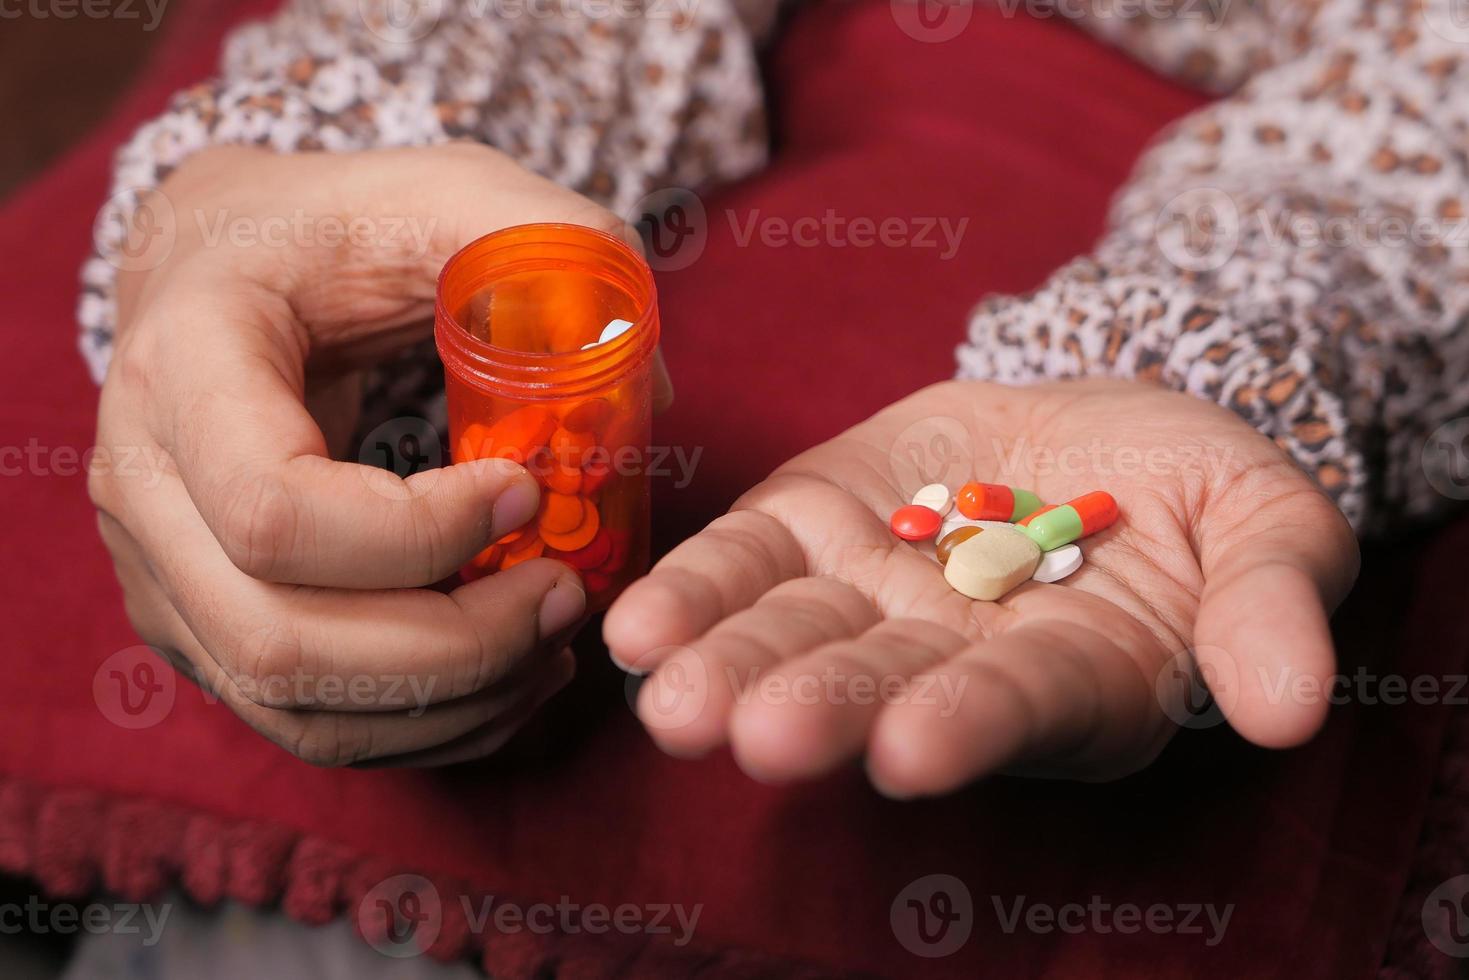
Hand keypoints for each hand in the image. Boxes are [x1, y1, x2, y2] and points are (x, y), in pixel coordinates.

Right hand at [90, 143, 659, 766]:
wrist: (224, 263)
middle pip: (280, 641)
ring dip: (449, 700)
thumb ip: (555, 251)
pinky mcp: (200, 623)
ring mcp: (160, 570)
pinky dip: (423, 723)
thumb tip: (643, 393)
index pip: (274, 511)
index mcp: (182, 364)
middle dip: (456, 647)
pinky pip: (306, 722)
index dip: (421, 534)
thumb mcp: (448, 192)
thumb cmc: (343, 227)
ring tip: (552, 639)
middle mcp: (140, 485)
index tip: (526, 487)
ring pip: (293, 705)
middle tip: (565, 594)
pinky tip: (507, 672)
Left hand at [605, 379, 1358, 793]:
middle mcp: (951, 658)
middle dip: (820, 709)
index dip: (971, 723)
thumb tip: (1292, 708)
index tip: (919, 750)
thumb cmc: (1195, 490)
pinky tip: (638, 623)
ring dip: (730, 665)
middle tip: (759, 737)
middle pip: (880, 687)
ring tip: (669, 694)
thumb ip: (1271, 606)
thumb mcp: (1270, 526)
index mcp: (1068, 678)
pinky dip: (693, 591)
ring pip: (792, 636)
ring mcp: (869, 594)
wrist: (1101, 421)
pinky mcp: (810, 523)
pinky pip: (744, 563)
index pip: (1018, 705)